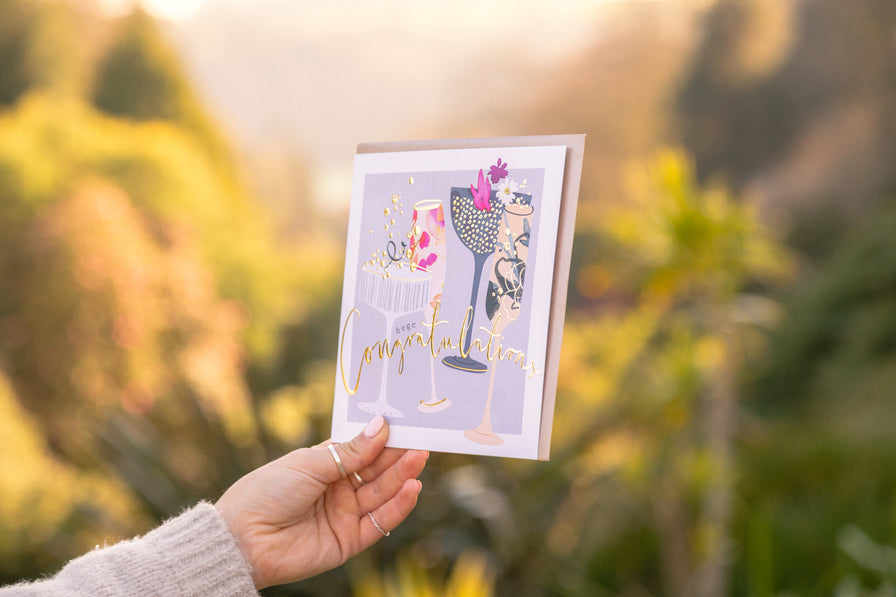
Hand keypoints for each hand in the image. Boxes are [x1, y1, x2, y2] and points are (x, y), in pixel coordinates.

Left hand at [215, 415, 426, 588]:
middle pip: (376, 471)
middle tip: (421, 441)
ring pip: (381, 494)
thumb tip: (381, 425)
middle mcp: (338, 489)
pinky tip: (411, 488)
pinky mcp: (348, 541)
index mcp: (325, 465)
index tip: (406, 424)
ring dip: (402, 477)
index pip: (363, 450)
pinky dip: (398, 506)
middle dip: (398, 456)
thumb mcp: (310, 463)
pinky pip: (379, 523)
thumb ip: (351, 451)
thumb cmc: (268, 491)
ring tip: (419, 459)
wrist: (244, 538)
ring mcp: (344, 515)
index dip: (383, 439)